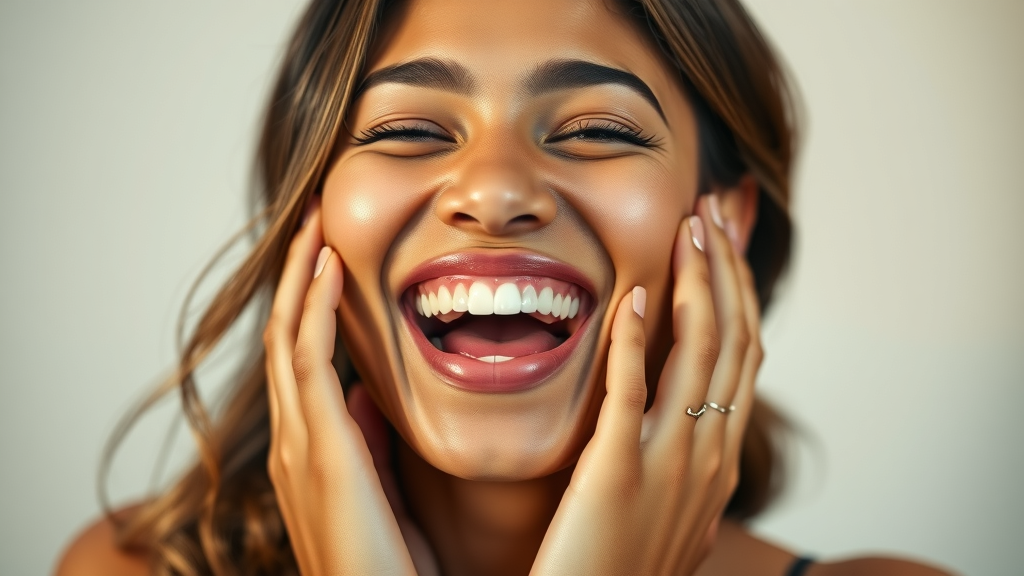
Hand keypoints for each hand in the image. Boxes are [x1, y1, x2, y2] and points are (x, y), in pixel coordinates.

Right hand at [263, 201, 432, 575]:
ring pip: (288, 337)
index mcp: (311, 449)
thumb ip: (371, 444)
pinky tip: (327, 267)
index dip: (310, 302)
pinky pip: (308, 361)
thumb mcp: (383, 493)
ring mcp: (299, 444)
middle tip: (315, 219)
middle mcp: (294, 440)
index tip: (330, 255)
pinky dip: (313, 309)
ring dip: (300, 277)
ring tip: (315, 224)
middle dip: (297, 275)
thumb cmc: (389, 565)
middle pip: (286, 336)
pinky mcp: (319, 450)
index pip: (302, 357)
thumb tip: (368, 395)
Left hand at [531, 195, 762, 575]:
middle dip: (726, 269)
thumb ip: (683, 456)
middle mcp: (709, 453)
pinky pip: (633, 393)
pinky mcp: (617, 472)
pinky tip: (636, 296)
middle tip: (711, 211)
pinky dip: (636, 340)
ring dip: (697, 283)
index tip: (723, 242)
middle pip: (733, 340)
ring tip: (687, 228)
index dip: (738, 292)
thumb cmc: (622, 564)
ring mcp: (670, 462)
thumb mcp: (672, 504)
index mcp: (720, 455)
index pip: (743, 354)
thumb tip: (686, 416)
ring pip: (699, 354)